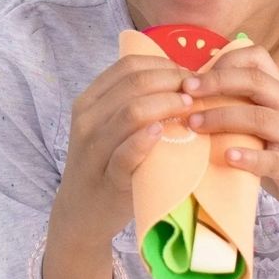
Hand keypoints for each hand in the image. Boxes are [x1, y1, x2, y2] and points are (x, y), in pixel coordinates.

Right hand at [56, 55, 193, 241]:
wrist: (81, 213)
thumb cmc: (107, 165)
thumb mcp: (111, 127)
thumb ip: (133, 102)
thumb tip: (179, 78)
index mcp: (90, 100)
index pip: (129, 66)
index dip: (164, 65)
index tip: (189, 76)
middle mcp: (87, 118)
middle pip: (135, 83)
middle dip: (172, 81)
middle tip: (197, 92)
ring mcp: (93, 148)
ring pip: (131, 112)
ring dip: (167, 104)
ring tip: (190, 109)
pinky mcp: (107, 177)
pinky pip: (126, 153)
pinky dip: (147, 139)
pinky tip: (164, 132)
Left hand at [181, 45, 278, 236]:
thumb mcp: (275, 127)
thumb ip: (248, 110)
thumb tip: (198, 100)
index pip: (259, 59)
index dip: (225, 61)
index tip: (196, 76)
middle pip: (255, 81)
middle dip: (216, 82)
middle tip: (185, 90)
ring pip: (259, 117)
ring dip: (221, 117)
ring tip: (194, 124)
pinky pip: (269, 159)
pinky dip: (246, 157)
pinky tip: (227, 157)